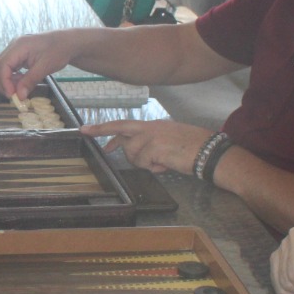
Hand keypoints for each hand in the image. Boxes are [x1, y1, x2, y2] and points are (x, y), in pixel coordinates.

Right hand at [0, 32, 76, 98]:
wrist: (67, 42)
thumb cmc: (58, 51)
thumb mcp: (45, 67)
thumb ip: (30, 81)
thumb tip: (19, 96)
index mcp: (19, 46)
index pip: (3, 65)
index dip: (4, 81)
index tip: (11, 95)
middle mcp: (13, 46)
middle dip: (2, 83)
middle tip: (12, 96)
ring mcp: (15, 50)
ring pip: (2, 68)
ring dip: (7, 81)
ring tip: (18, 91)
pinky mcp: (18, 55)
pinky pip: (10, 68)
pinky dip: (13, 78)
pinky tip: (21, 84)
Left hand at [82, 118, 208, 173]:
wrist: (209, 151)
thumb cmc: (194, 148)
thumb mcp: (169, 141)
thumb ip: (152, 144)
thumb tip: (138, 154)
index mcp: (154, 125)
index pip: (126, 126)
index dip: (107, 130)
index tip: (89, 130)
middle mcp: (150, 128)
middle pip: (120, 128)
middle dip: (101, 130)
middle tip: (84, 131)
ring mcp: (152, 136)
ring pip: (133, 155)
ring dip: (145, 163)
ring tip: (163, 162)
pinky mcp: (155, 147)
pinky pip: (145, 163)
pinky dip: (155, 168)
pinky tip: (167, 164)